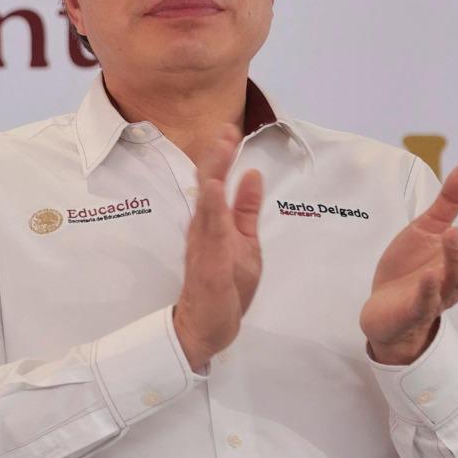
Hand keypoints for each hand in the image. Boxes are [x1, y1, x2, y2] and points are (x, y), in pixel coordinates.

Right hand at [173, 124, 264, 372]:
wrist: (206, 328)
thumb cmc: (224, 288)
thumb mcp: (245, 243)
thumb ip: (246, 210)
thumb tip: (253, 175)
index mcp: (213, 224)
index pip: (216, 183)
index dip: (222, 156)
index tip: (229, 130)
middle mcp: (204, 230)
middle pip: (207, 187)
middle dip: (216, 157)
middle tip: (224, 129)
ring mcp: (204, 247)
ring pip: (207, 204)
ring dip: (213, 174)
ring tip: (219, 149)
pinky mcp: (208, 264)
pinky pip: (209, 234)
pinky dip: (211, 209)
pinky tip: (214, 189)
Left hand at [363, 160, 457, 364]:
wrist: (384, 310)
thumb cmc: (411, 268)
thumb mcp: (428, 228)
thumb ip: (450, 200)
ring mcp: (439, 294)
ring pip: (455, 277)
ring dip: (456, 256)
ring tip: (452, 234)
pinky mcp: (415, 309)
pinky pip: (426, 301)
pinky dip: (429, 289)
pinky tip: (429, 275)